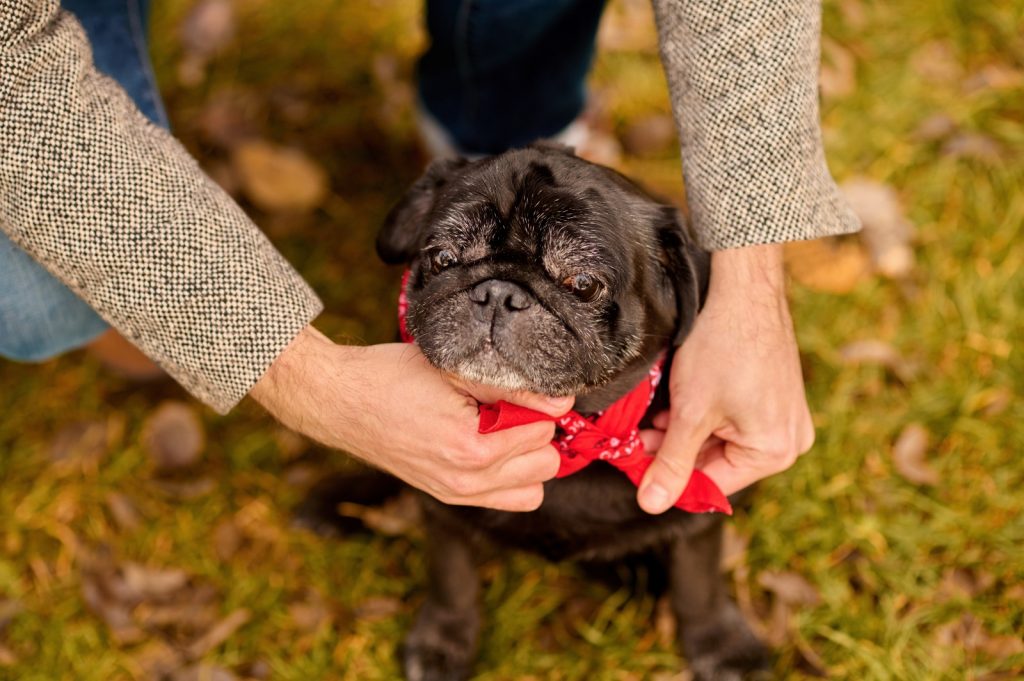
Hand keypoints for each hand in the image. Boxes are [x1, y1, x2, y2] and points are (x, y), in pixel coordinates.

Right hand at [250, 326, 572, 510]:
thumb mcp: (456, 368)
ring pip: (534, 489)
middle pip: (546, 463)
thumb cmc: (391, 376)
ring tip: (502, 428)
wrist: (341, 401)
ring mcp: (457, 495)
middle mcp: (467, 483)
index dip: (537, 401)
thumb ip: (513, 388)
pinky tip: (490, 445)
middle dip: (537, 431)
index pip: (544, 430)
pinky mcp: (449, 497)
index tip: (515, 387)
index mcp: (471, 449)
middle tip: (510, 406)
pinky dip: (511, 475)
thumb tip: (562, 402)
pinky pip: (509, 499)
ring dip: (528, 458)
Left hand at [636, 244, 814, 512]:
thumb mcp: (690, 413)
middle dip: (675, 450)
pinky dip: (702, 415)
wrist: (743, 290)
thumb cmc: (722, 348)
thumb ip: (671, 462)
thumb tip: (651, 505)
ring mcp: (784, 417)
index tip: (636, 467)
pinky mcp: (774, 396)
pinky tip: (678, 401)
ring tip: (656, 415)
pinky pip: (732, 420)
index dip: (669, 478)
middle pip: (717, 462)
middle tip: (639, 437)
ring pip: (720, 440)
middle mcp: (789, 441)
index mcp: (776, 452)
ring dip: (684, 432)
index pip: (712, 484)